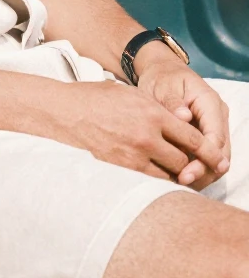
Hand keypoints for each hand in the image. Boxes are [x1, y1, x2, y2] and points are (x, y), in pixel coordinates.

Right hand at [55, 79, 228, 182]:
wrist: (64, 112)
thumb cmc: (96, 99)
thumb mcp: (131, 94)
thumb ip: (159, 109)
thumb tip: (184, 122)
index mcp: (151, 113)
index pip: (191, 138)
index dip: (206, 150)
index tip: (214, 157)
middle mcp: (146, 136)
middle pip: (183, 161)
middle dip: (190, 164)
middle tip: (192, 166)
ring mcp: (132, 156)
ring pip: (168, 175)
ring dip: (174, 175)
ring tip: (174, 173)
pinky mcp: (119, 170)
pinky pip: (147, 182)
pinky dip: (155, 182)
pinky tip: (155, 178)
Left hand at [135, 47, 229, 188]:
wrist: (163, 72)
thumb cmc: (162, 79)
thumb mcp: (163, 86)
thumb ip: (172, 102)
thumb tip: (184, 117)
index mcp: (210, 102)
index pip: (215, 138)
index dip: (203, 159)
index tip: (186, 173)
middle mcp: (218, 116)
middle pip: (221, 152)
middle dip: (204, 171)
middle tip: (182, 183)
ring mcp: (215, 125)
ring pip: (217, 157)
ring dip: (202, 173)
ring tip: (179, 183)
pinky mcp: (207, 133)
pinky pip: (208, 155)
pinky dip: (198, 167)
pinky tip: (179, 175)